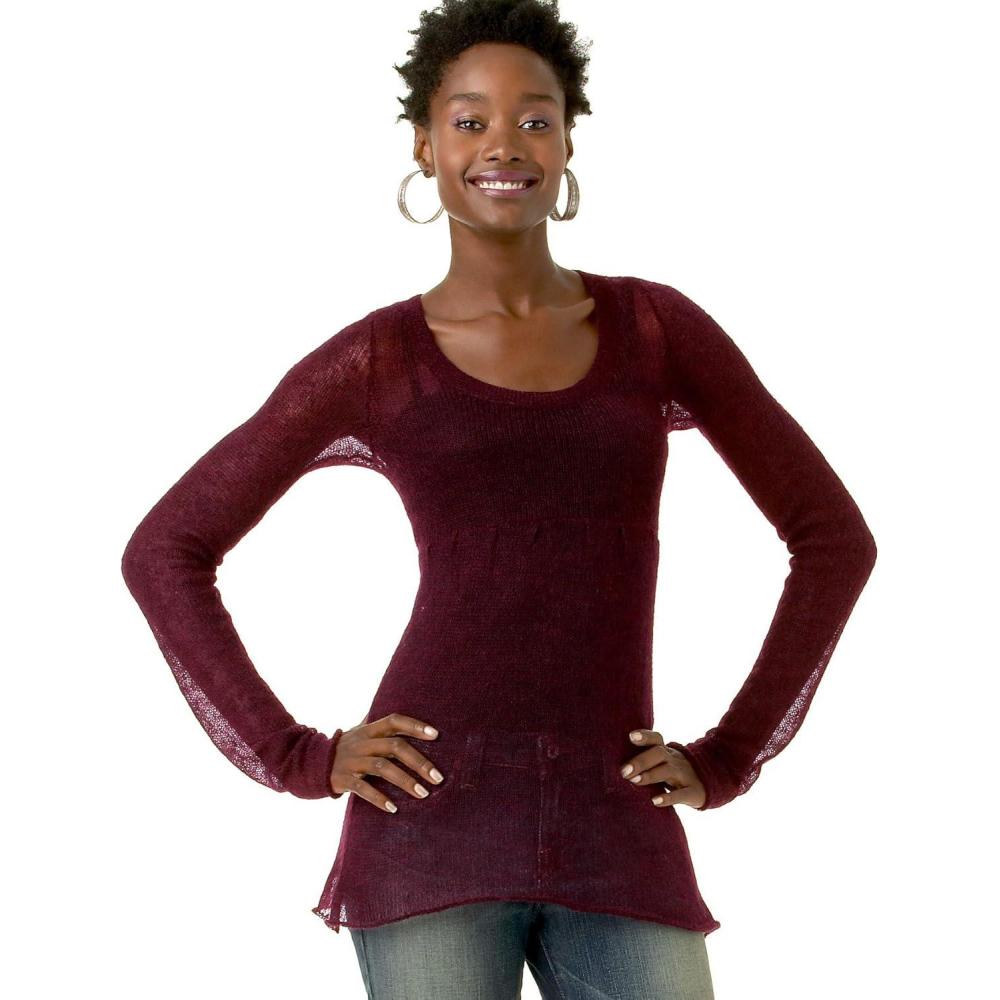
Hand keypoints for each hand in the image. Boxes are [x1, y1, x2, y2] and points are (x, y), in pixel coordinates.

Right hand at [330, 713, 444, 811]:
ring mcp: (351, 761)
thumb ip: (381, 724)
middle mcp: (362, 742)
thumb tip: (403, 706)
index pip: (394, 720)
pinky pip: (362, 789)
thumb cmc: (346, 747)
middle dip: (419, 762)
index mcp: (369, 729)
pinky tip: (394, 808)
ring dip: (405, 781)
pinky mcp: (342, 779)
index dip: (414, 725)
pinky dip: (378, 798)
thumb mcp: (361, 732)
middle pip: (394, 747)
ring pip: (382, 768)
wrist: (310, 763)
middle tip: (438, 777)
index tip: (436, 734)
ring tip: (423, 794)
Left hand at [620, 729, 705, 809]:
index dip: (644, 736)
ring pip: (668, 770)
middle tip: (624, 771)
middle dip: (640, 761)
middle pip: (659, 753)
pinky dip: (668, 797)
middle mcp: (675, 760)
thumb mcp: (663, 764)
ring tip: (634, 781)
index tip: (630, 736)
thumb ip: (644, 760)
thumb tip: (612, 763)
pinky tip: (655, 801)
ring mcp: (685, 775)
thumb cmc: (675, 774)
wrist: (708, 785)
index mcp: (666, 752)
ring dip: (650, 775)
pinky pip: (681, 794)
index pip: (656, 739)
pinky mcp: (693, 792)